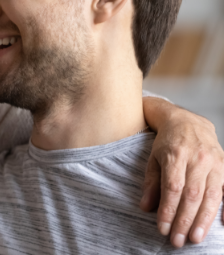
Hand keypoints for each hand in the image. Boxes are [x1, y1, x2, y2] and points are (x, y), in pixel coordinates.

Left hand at [141, 97, 223, 247]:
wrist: (187, 121)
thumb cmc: (166, 142)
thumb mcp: (152, 158)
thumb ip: (150, 183)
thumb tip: (145, 207)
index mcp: (175, 155)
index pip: (172, 188)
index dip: (168, 210)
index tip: (162, 229)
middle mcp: (197, 159)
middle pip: (192, 195)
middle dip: (185, 221)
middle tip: (177, 240)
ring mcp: (214, 162)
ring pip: (211, 196)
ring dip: (203, 220)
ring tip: (195, 238)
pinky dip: (223, 208)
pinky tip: (220, 225)